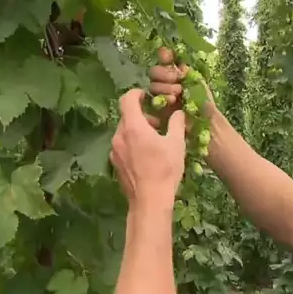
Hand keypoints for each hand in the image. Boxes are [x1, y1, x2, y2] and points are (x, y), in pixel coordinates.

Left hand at [110, 89, 185, 203]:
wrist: (150, 200)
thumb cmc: (165, 169)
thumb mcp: (177, 143)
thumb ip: (176, 123)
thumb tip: (178, 112)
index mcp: (133, 127)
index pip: (127, 100)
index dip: (136, 94)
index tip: (147, 96)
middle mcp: (119, 136)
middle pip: (126, 117)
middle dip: (141, 116)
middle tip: (158, 123)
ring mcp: (114, 151)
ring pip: (124, 133)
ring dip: (137, 131)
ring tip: (154, 141)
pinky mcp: (115, 164)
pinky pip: (123, 146)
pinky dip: (133, 144)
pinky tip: (147, 156)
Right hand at [148, 47, 216, 122]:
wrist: (205, 124)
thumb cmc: (204, 103)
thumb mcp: (198, 84)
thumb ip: (187, 72)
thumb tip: (177, 63)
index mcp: (177, 74)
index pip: (165, 60)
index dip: (164, 56)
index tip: (167, 57)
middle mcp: (166, 83)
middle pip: (154, 72)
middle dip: (163, 74)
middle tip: (176, 79)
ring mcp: (160, 96)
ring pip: (152, 86)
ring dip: (164, 87)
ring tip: (177, 94)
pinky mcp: (157, 109)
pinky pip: (151, 100)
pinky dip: (161, 98)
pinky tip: (170, 101)